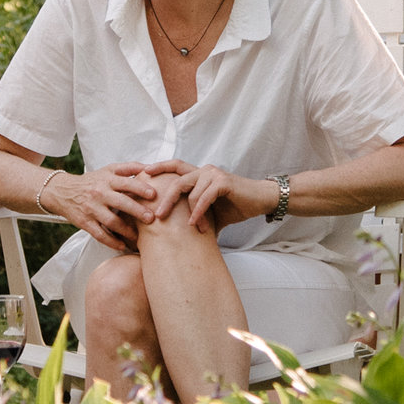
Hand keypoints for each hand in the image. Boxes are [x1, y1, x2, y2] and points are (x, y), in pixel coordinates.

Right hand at [42, 162, 160, 252]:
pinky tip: (122, 245)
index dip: (140, 188)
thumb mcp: (108, 170)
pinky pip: (99, 234)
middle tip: (151, 219)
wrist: (63, 192)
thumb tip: (150, 167)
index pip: (126, 183)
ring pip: (111, 221)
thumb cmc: (92, 181)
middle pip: (121, 202)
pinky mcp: (85, 222)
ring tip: (138, 237)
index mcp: (107, 180)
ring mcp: (92, 209)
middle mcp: (100, 193)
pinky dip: (111, 241)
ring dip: (126, 230)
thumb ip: (129, 168)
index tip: (153, 195)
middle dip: (137, 211)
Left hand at [144, 164, 268, 231]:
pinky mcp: (223, 182)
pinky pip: (204, 198)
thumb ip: (194, 216)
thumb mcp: (210, 212)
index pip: (175, 166)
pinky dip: (198, 213)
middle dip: (165, 199)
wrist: (260, 200)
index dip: (158, 167)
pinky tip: (195, 225)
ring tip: (187, 229)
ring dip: (188, 214)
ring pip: (190, 192)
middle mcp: (204, 170)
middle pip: (177, 181)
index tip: (143, 175)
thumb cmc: (235, 205)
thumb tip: (177, 237)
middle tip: (155, 216)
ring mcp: (213, 174)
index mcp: (199, 174)